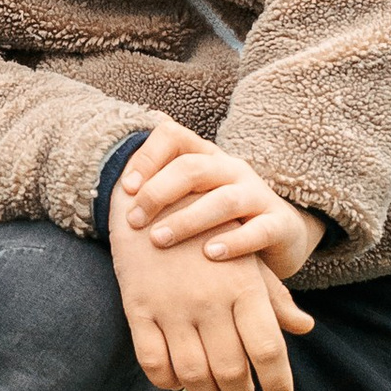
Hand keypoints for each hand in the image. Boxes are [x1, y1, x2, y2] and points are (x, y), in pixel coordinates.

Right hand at [110, 179, 313, 390]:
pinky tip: (177, 380)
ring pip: (191, 374)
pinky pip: (152, 362)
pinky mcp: (138, 308)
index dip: (277, 383)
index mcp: (244, 286)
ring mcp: (171, 305)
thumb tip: (304, 327)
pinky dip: (167, 381)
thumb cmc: (209, 232)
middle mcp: (209, 299)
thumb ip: (274, 297)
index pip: (268, 350)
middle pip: (231, 370)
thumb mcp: (246, 259)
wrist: (151, 199)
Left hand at [115, 123, 323, 277]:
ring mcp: (258, 195)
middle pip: (193, 168)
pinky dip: (233, 242)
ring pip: (223, 200)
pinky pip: (258, 230)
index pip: (173, 136)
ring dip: (187, 220)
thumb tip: (111, 194)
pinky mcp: (279, 225)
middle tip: (134, 221)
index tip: (126, 189)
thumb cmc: (219, 221)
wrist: (280, 238)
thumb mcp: (190, 201)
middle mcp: (232, 170)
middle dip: (158, 193)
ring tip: (160, 240)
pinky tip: (209, 254)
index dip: (147, 157)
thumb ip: (160, 194)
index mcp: (206, 158)